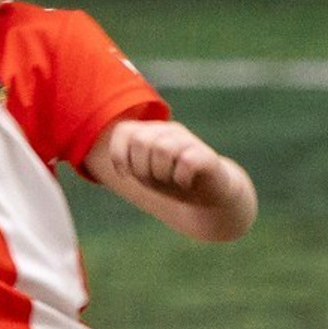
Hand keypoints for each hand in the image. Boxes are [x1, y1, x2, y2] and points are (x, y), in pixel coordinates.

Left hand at [90, 117, 256, 237]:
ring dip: (161, 173)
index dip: (119, 154)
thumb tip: (114, 165)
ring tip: (171, 181)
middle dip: (141, 168)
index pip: (125, 131)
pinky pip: (186, 161)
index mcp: (153, 132)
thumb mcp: (147, 174)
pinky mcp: (207, 156)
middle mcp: (170, 131)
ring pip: (162, 148)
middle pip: (141, 141)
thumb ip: (131, 162)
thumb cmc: (174, 184)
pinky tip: (185, 184)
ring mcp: (189, 142)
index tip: (126, 174)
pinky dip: (181, 178)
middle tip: (154, 180)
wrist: (212, 197)